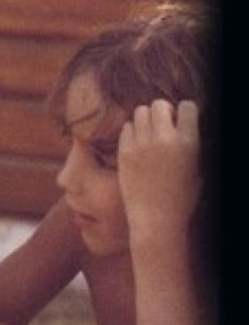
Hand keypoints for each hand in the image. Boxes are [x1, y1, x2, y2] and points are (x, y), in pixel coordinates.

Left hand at [118, 99, 201, 246]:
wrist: (156, 220)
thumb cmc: (182, 198)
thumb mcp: (199, 170)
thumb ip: (193, 145)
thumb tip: (187, 126)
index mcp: (189, 143)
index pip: (188, 107)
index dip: (185, 112)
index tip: (182, 120)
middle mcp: (165, 140)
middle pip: (159, 104)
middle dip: (162, 111)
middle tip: (163, 125)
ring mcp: (142, 145)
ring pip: (140, 112)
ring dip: (146, 119)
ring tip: (149, 133)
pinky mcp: (125, 152)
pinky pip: (127, 127)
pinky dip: (133, 131)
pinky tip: (137, 144)